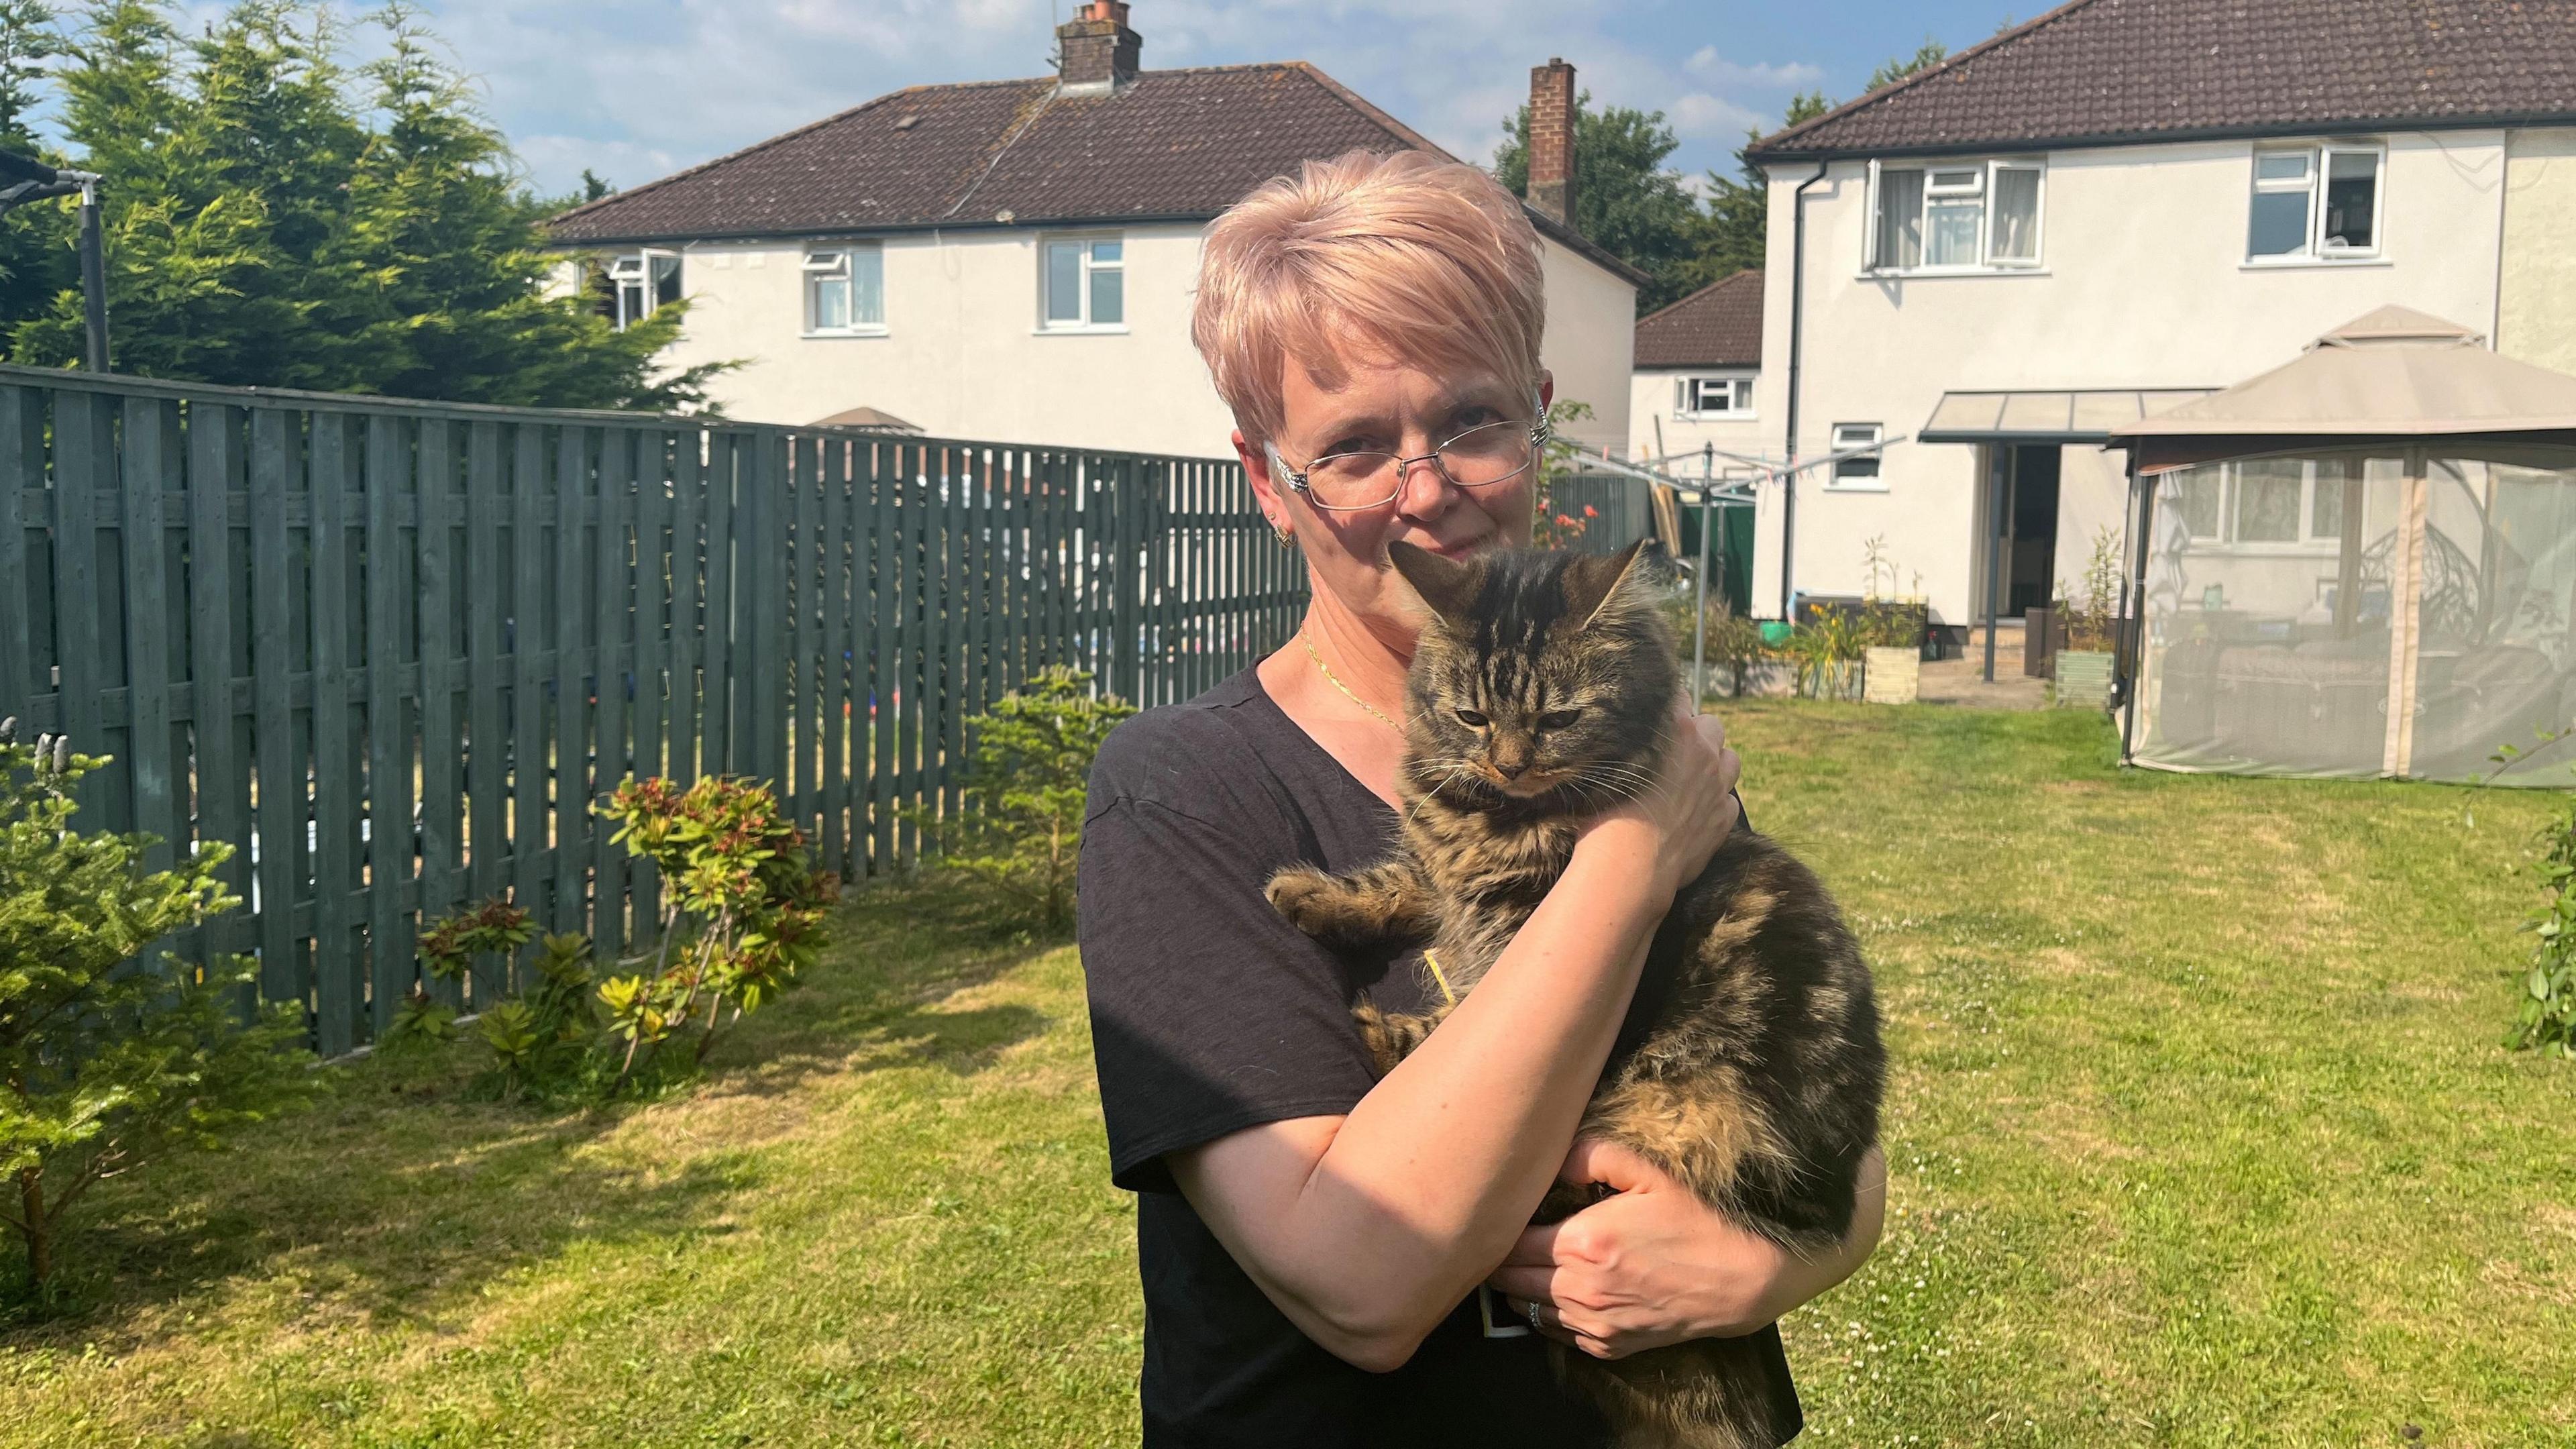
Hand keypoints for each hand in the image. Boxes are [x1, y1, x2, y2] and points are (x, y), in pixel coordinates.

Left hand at [1487, 1138, 1804, 1360]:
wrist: (1743, 1276)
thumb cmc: (1696, 1216)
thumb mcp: (1645, 1170)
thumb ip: (1586, 1155)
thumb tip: (1543, 1155)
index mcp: (1580, 1242)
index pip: (1508, 1242)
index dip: (1496, 1227)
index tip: (1497, 1212)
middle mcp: (1579, 1289)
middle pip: (1508, 1279)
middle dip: (1498, 1259)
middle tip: (1498, 1237)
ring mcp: (1594, 1323)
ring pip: (1528, 1309)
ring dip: (1518, 1287)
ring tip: (1520, 1263)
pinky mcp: (1610, 1345)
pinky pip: (1557, 1333)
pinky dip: (1548, 1314)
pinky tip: (1554, 1292)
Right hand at [1575, 703, 1739, 900]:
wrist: (1629, 866)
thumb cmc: (1606, 816)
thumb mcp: (1609, 766)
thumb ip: (1630, 744)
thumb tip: (1630, 739)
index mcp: (1674, 730)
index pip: (1679, 698)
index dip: (1666, 708)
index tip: (1656, 719)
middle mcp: (1702, 752)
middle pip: (1712, 725)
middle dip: (1697, 734)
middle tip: (1674, 752)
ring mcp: (1718, 786)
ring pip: (1730, 760)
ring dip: (1715, 764)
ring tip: (1692, 779)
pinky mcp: (1724, 818)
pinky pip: (1729, 799)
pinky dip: (1716, 801)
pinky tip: (1695, 812)